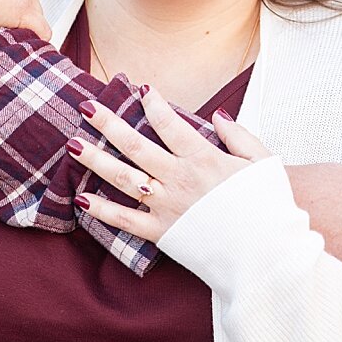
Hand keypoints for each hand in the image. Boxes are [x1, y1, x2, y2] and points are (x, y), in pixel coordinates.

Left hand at [69, 91, 269, 239]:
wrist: (267, 253)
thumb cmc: (269, 206)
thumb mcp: (263, 162)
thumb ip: (239, 136)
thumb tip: (217, 116)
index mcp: (204, 159)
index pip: (170, 123)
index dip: (154, 104)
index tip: (141, 88)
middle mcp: (180, 179)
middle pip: (136, 145)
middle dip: (109, 123)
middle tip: (87, 107)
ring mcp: (168, 206)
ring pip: (123, 178)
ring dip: (95, 159)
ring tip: (72, 143)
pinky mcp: (162, 233)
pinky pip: (127, 221)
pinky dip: (103, 210)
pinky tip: (81, 198)